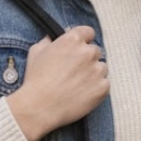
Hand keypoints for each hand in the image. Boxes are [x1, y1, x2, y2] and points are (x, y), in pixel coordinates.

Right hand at [6, 26, 108, 140]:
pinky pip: (105, 84)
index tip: (79, 48)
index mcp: (72, 40)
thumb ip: (48, 41)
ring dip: (93, 73)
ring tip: (77, 84)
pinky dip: (96, 88)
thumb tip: (53, 38)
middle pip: (95, 50)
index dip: (83, 40)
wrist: (39, 107)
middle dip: (87, 58)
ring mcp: (97, 70)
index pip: (88, 32)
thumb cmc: (35, 80)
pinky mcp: (102, 87)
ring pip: (102, 67)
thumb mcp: (35, 52)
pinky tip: (82, 93)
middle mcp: (87, 52)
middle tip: (74, 71)